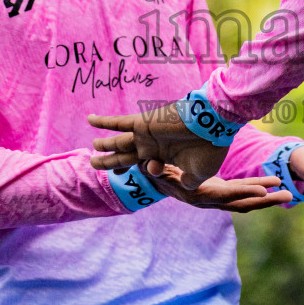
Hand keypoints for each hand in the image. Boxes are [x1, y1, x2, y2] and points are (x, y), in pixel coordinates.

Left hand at [89, 103, 226, 189]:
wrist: (213, 124)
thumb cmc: (209, 147)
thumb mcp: (200, 173)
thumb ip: (188, 181)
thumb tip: (183, 184)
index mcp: (164, 155)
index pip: (144, 166)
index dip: (142, 172)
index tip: (155, 168)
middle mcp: (152, 145)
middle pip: (125, 156)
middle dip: (111, 162)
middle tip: (96, 165)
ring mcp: (145, 134)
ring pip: (118, 142)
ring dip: (104, 145)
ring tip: (93, 148)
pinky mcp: (142, 123)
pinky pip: (119, 122)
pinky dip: (104, 122)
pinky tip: (90, 119)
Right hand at [152, 169, 292, 212]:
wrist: (157, 182)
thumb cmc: (156, 173)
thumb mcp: (154, 170)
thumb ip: (155, 169)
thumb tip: (151, 166)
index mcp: (200, 195)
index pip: (226, 196)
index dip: (245, 193)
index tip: (265, 191)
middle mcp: (211, 200)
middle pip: (243, 203)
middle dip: (265, 201)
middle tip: (288, 195)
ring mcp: (218, 196)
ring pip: (246, 199)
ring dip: (267, 196)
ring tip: (288, 191)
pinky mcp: (221, 190)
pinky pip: (243, 191)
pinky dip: (257, 187)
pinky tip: (272, 181)